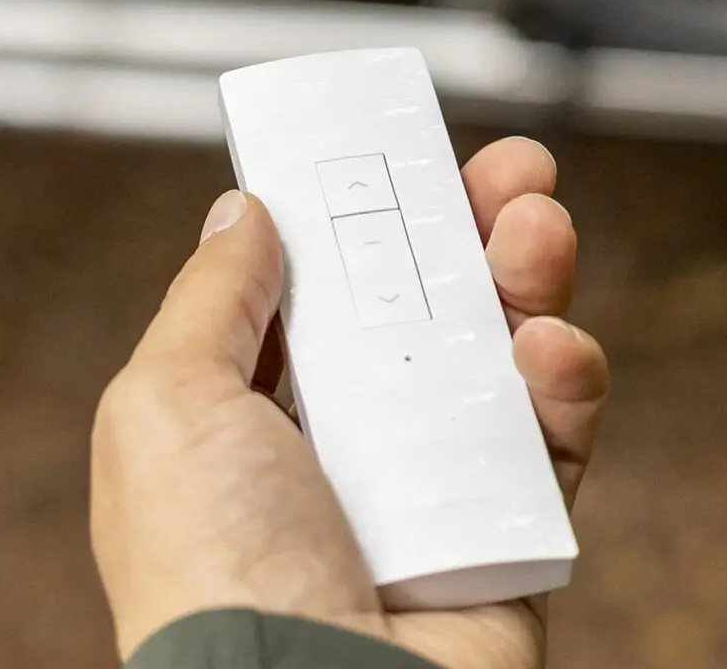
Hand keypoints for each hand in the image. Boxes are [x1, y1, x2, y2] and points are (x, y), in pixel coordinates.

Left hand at [91, 138, 608, 668]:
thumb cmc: (213, 577)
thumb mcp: (163, 408)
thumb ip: (210, 299)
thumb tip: (243, 209)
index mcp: (253, 417)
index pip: (325, 287)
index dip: (365, 213)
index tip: (401, 151)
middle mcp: (347, 447)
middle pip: (429, 302)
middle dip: (475, 223)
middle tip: (513, 169)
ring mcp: (434, 489)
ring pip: (502, 350)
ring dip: (530, 274)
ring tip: (537, 229)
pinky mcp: (511, 533)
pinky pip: (554, 434)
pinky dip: (563, 378)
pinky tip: (548, 350)